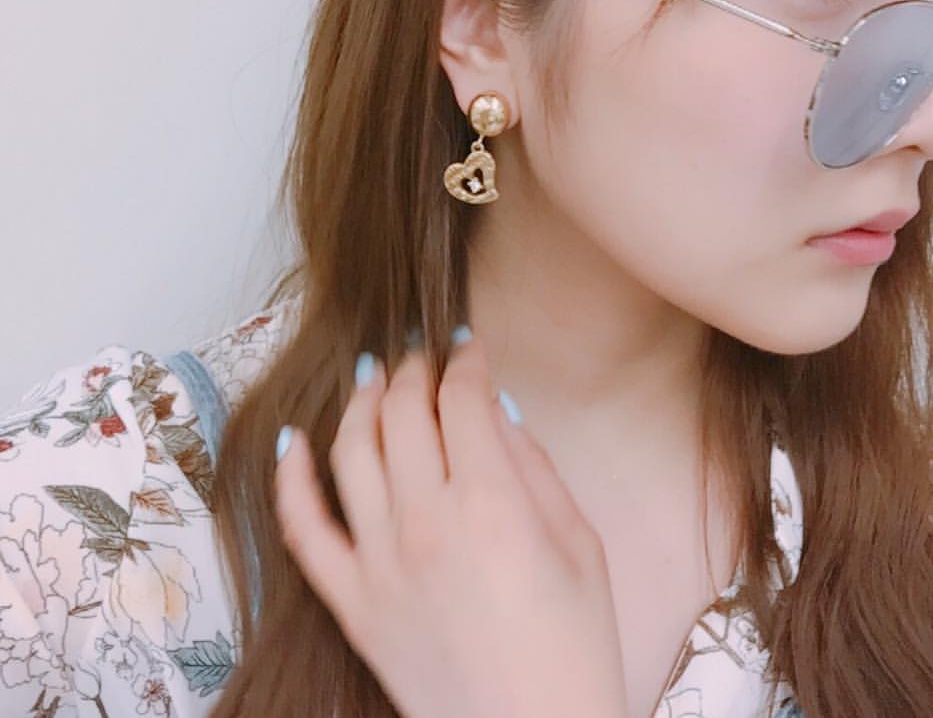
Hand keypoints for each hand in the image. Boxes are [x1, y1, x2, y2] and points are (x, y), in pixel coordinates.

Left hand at [273, 332, 629, 717]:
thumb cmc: (575, 647)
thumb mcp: (580, 545)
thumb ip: (534, 467)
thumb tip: (494, 407)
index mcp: (493, 505)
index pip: (463, 401)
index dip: (466, 361)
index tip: (469, 347)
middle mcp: (426, 523)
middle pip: (405, 413)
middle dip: (415, 370)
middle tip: (425, 357)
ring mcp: (378, 563)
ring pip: (351, 452)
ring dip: (363, 401)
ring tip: (376, 378)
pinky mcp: (351, 602)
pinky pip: (303, 530)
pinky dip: (290, 479)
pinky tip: (293, 440)